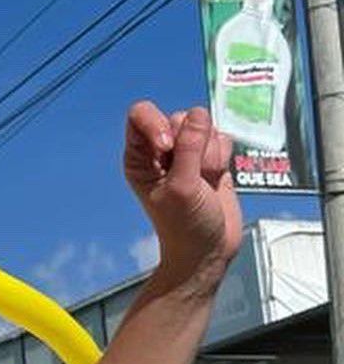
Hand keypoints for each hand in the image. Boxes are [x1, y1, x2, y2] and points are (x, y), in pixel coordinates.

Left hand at [123, 102, 240, 280]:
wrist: (208, 249)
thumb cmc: (185, 225)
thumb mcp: (181, 188)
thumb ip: (188, 149)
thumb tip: (198, 115)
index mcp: (139, 156)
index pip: (141, 114)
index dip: (157, 122)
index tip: (167, 145)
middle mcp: (161, 150)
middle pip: (181, 117)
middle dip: (194, 144)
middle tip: (192, 176)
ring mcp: (188, 152)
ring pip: (206, 126)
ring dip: (210, 155)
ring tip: (204, 181)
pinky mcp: (211, 157)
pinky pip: (223, 138)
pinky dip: (224, 157)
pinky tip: (216, 179)